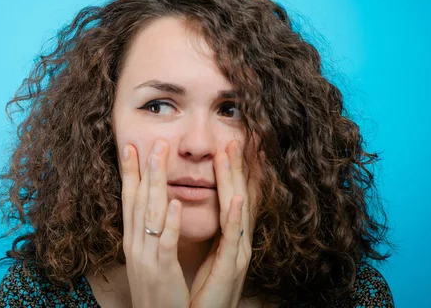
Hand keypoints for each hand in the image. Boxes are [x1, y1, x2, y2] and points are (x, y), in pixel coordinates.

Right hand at [120, 139, 189, 307]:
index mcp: (133, 240)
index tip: (130, 147)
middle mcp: (136, 245)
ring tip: (160, 157)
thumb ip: (149, 234)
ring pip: (150, 214)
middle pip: (138, 200)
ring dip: (155, 183)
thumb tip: (155, 208)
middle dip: (144, 169)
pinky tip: (175, 203)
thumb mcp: (147, 258)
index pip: (129, 199)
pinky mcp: (162, 272)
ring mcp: (147, 257)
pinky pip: (166, 244)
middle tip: (151, 141)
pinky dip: (170, 223)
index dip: (129, 173)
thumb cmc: (156, 292)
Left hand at [189, 140, 257, 307]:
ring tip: (230, 156)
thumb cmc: (201, 291)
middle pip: (236, 197)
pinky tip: (238, 199)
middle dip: (234, 168)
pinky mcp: (232, 268)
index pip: (229, 198)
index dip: (229, 173)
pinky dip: (235, 217)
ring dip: (235, 182)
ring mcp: (237, 254)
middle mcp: (236, 243)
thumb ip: (207, 232)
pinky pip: (233, 239)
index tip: (224, 146)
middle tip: (230, 140)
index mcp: (227, 239)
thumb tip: (192, 207)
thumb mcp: (206, 256)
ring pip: (237, 211)